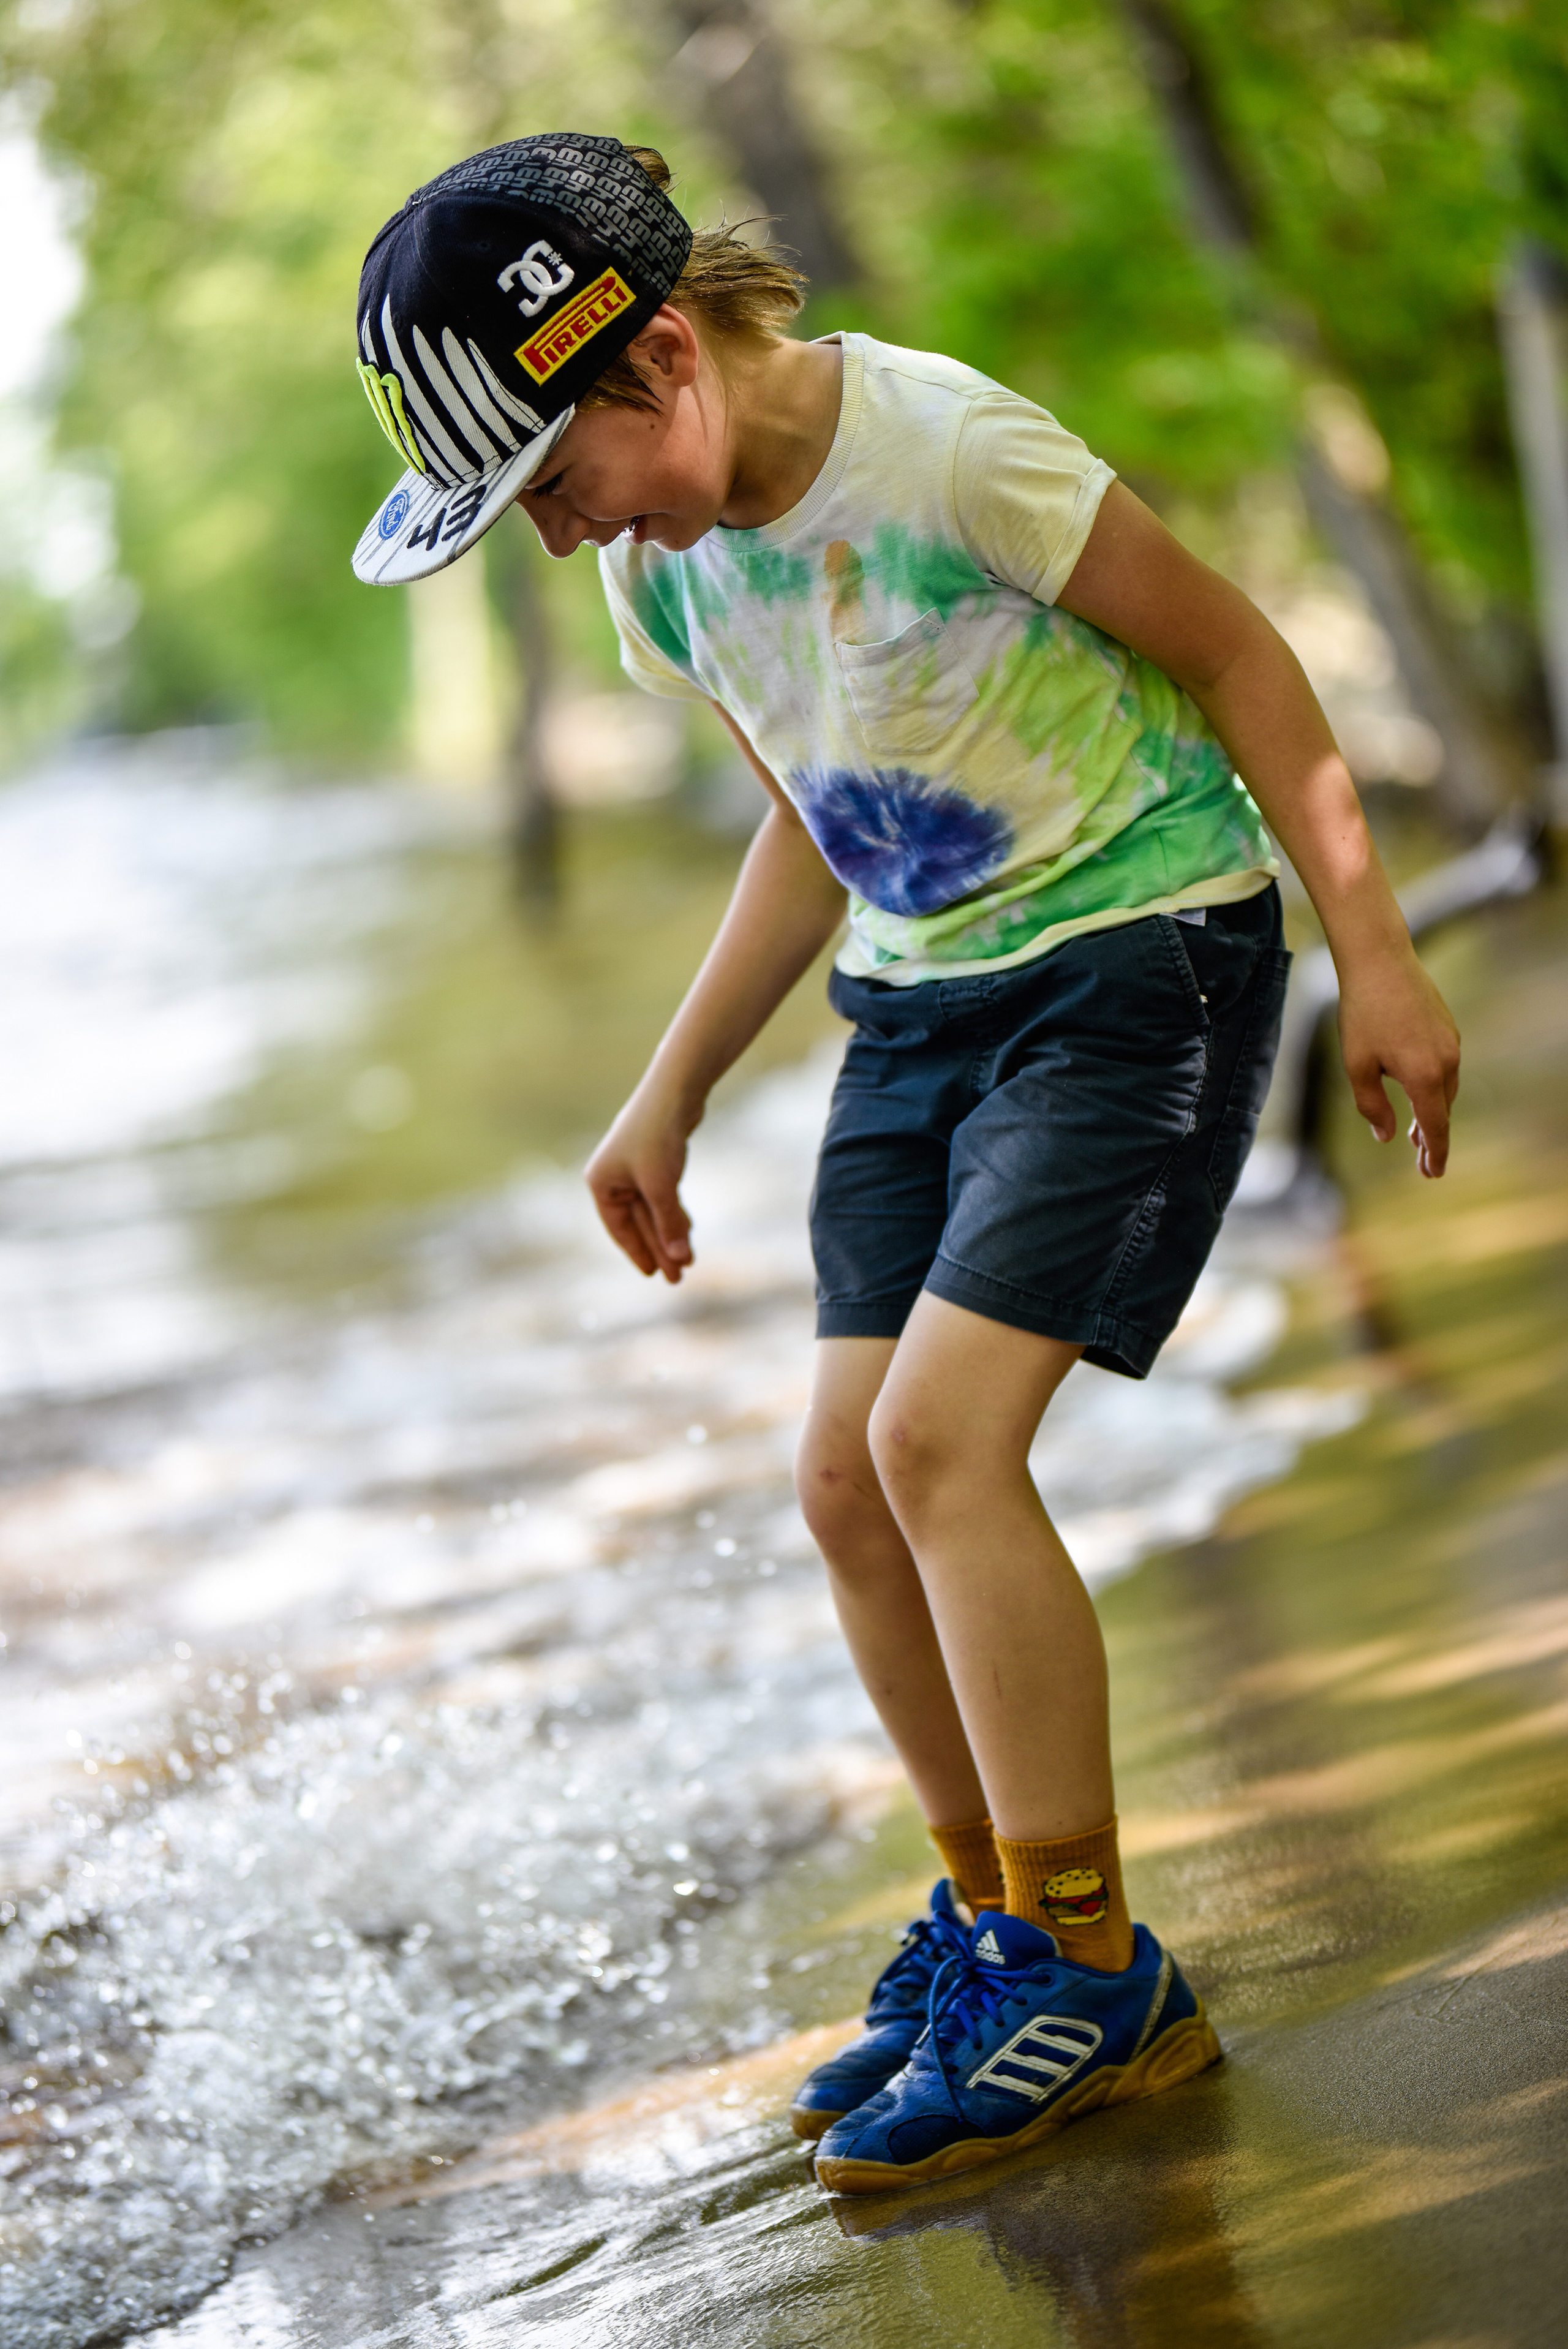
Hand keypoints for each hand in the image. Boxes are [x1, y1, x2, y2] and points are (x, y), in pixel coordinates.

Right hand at [585, 1087, 697, 1280]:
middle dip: (660, 1249)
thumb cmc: (658, 1137)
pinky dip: (675, 1214)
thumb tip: (678, 1258)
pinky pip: (663, 1197)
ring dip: (671, 1234)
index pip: (619, 1229)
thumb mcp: (661, 1187)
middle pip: (639, 1223)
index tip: (656, 1276)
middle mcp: (613, 1177)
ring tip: (689, 1260)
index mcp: (602, 1183)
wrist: (676, 1090)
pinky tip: (688, 1231)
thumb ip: (668, 1224)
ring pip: (654, 1211)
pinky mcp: (655, 1160)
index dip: (639, 1253)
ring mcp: (634, 1168)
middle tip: (679, 1277)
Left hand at [1337, 942, 1460, 1177]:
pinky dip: (1434, 1086)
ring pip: (1445, 1088)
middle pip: (1442, 1109)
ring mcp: (1451, 1042)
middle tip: (1422, 1162)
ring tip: (1417, 1133)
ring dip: (1432, 1111)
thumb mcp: (1357, 1066)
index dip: (1434, 1153)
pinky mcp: (1447, 1027)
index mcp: (1425, 1075)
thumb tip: (1387, 1135)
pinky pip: (1445, 1067)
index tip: (1433, 1173)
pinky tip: (1418, 1089)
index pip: (1435, 1127)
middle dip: (1431, 1137)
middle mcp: (1447, 1060)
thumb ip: (1372, 1106)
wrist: (1380, 961)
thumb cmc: (1362, 1013)